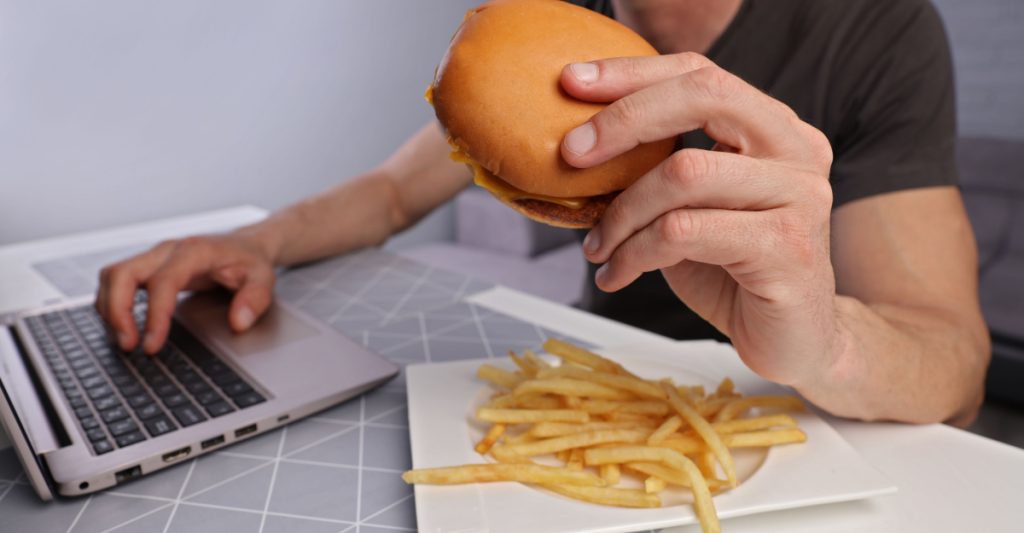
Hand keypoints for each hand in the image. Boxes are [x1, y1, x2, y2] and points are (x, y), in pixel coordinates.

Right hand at [95, 232, 276, 353]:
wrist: (244, 245)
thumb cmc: (249, 261)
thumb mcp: (264, 278)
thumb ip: (255, 299)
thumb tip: (238, 322)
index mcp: (194, 251)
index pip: (163, 281)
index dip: (154, 315)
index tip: (152, 345)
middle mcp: (167, 250)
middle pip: (122, 273)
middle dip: (117, 312)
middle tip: (128, 345)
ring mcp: (154, 257)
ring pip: (112, 276)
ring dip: (109, 310)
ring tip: (125, 341)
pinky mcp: (147, 267)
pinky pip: (116, 282)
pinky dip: (112, 305)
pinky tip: (124, 327)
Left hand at [560, 54, 836, 385]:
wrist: (793, 340)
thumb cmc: (734, 271)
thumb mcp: (688, 208)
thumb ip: (656, 169)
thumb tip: (578, 146)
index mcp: (773, 127)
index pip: (700, 73)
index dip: (632, 73)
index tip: (572, 83)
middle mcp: (797, 149)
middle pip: (703, 97)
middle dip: (625, 120)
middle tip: (571, 155)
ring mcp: (799, 196)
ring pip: (684, 173)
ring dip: (622, 212)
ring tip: (597, 248)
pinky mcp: (786, 247)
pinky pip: (685, 231)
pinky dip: (636, 252)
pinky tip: (617, 274)